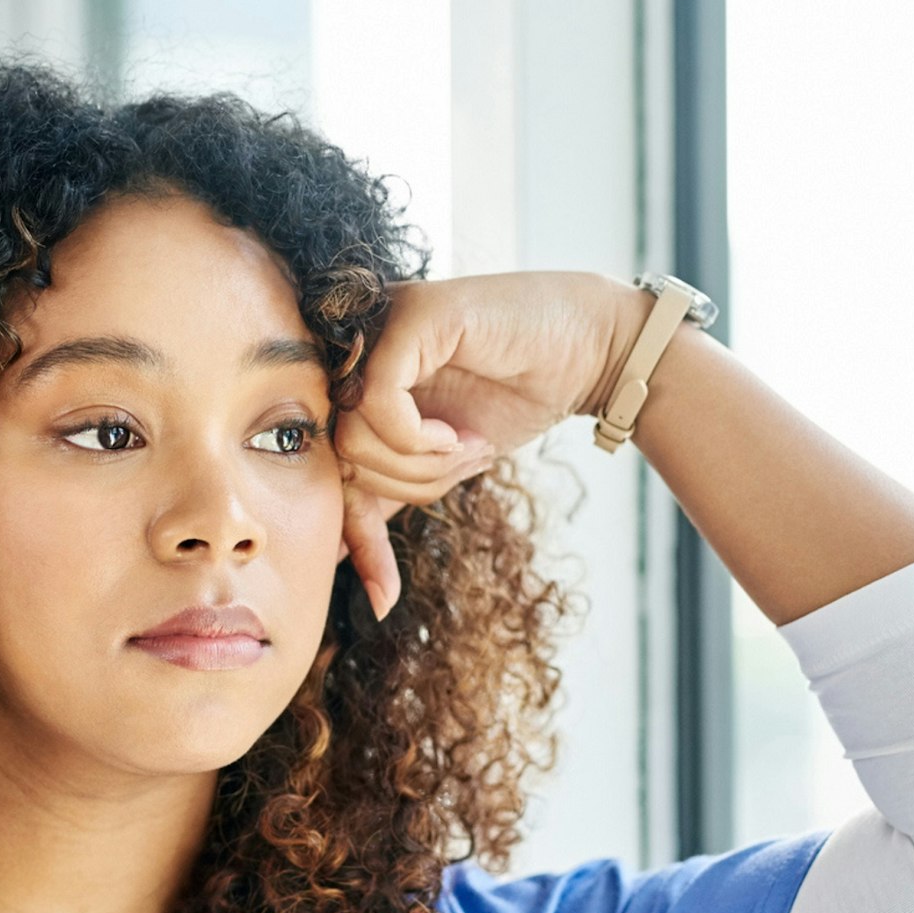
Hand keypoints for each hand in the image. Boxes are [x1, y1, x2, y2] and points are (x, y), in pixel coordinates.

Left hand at [333, 270, 626, 618]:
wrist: (587, 353)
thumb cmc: (512, 400)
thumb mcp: (436, 462)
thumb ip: (383, 492)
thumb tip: (332, 559)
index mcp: (354, 382)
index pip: (325, 470)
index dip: (355, 540)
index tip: (385, 599)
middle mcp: (354, 349)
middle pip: (337, 458)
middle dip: (407, 486)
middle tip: (463, 466)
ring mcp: (376, 325)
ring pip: (352, 436)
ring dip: (421, 464)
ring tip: (468, 447)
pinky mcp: (406, 313)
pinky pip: (377, 402)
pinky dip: (420, 438)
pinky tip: (459, 433)